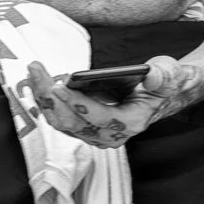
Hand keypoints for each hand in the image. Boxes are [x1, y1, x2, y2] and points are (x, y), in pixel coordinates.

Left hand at [23, 55, 200, 147]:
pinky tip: (39, 78)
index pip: (97, 118)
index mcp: (130, 123)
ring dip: (43, 97)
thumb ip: (163, 76)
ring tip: (34, 70)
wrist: (159, 95)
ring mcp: (94, 134)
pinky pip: (59, 117)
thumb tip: (152, 76)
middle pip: (71, 122)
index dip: (76, 103)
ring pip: (60, 121)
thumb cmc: (163, 84)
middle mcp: (109, 135)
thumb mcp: (169, 75)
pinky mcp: (83, 127)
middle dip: (50, 96)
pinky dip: (46, 98)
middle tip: (37, 69)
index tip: (59, 85)